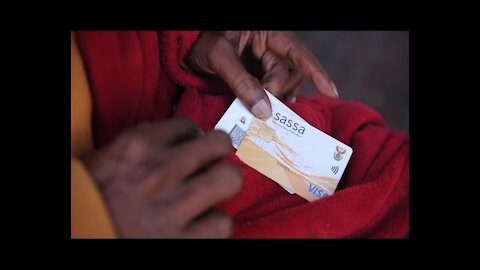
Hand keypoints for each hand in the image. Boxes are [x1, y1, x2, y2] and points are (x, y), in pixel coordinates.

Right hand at [82, 119, 241, 237]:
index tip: (190, 147)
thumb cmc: (89, 198)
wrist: (78, 233)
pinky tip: (202, 225)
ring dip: (221, 187)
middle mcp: (160, 170)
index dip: (192, 137)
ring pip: (229, 179)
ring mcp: (174, 205)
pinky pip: (222, 223)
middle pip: (218, 144)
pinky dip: (215, 224)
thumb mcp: (107, 159)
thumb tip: (180, 141)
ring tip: (210, 195)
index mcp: (137, 146)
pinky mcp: (183, 240)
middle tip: (211, 163)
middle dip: (218, 152)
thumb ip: (143, 146)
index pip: (186, 126)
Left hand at [185, 31, 337, 118]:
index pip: (298, 51)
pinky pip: (269, 89)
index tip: (331, 92)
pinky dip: (269, 101)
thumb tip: (265, 110)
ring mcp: (262, 61)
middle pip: (287, 72)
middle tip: (264, 109)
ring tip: (270, 115)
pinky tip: (268, 111)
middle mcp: (269, 46)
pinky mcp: (255, 75)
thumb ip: (241, 81)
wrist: (183, 48)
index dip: (316, 72)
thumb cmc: (199, 40)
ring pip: (280, 83)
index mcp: (267, 32)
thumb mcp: (219, 56)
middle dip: (277, 91)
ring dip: (276, 99)